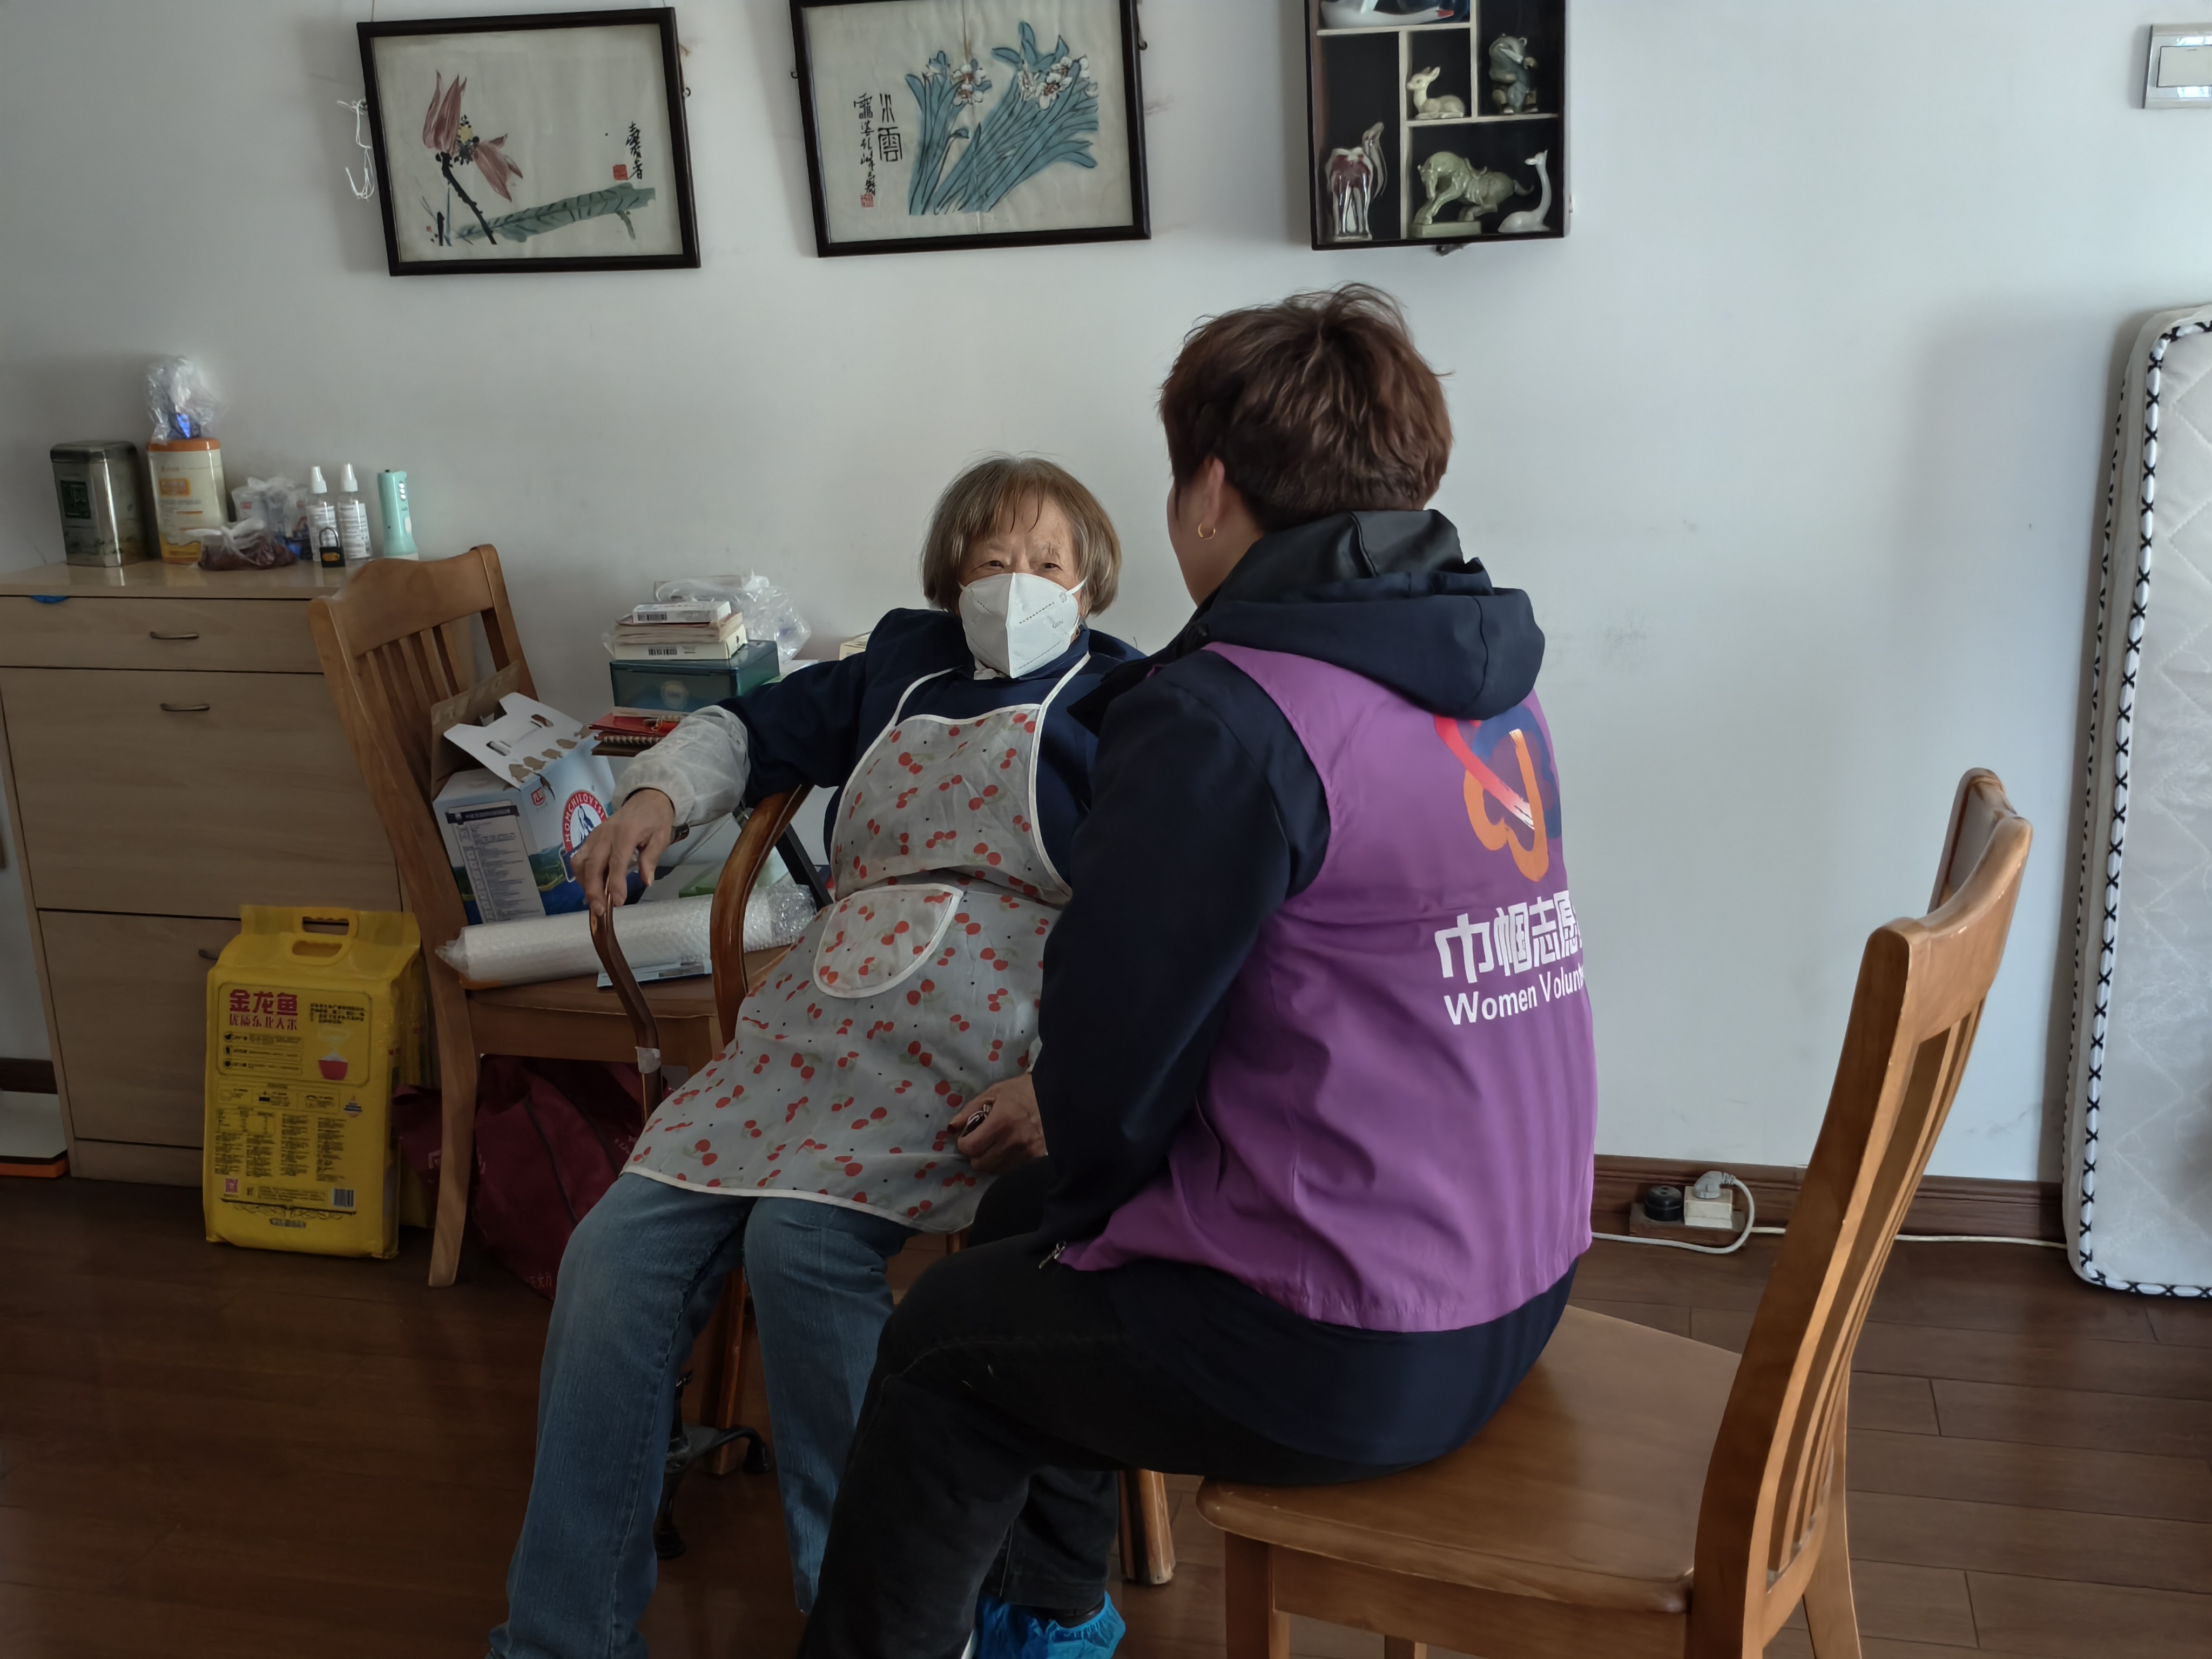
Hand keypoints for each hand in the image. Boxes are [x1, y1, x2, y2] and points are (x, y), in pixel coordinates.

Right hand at [573, 789, 675, 916]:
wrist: (645, 798)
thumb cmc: (655, 819)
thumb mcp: (661, 837)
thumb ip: (650, 859)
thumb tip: (646, 881)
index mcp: (625, 833)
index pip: (616, 862)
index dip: (615, 884)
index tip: (619, 902)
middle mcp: (605, 834)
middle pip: (593, 865)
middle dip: (594, 890)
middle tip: (600, 910)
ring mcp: (595, 835)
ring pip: (581, 862)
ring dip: (584, 883)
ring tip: (594, 901)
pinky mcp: (590, 838)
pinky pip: (580, 857)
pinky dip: (581, 874)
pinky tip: (590, 886)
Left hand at [953, 1073, 1046, 1173]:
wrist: (1062, 1097)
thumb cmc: (1027, 1091)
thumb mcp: (997, 1091)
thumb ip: (972, 1108)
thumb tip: (954, 1125)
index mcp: (1000, 1123)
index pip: (970, 1148)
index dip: (964, 1143)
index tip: (968, 1136)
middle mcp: (1012, 1143)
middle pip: (980, 1164)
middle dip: (976, 1154)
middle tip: (982, 1142)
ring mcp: (1026, 1154)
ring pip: (995, 1170)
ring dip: (991, 1160)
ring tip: (997, 1146)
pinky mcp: (1036, 1160)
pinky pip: (1012, 1170)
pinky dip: (1006, 1163)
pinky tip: (1011, 1150)